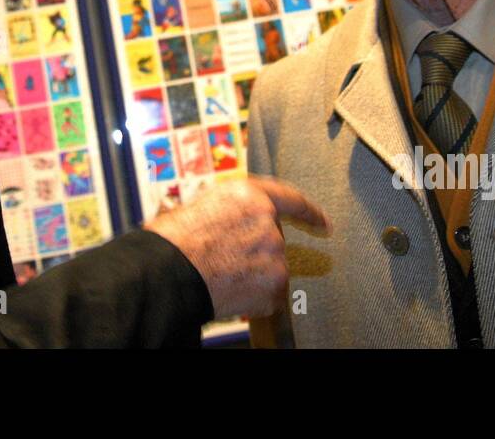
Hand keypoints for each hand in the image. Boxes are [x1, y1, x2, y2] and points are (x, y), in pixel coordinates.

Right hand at [145, 176, 330, 318]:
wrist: (170, 272)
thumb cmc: (174, 241)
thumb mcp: (199, 206)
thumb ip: (228, 211)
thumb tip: (230, 222)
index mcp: (248, 196)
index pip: (290, 199)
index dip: (309, 212)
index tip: (324, 223)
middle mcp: (268, 222)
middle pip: (274, 240)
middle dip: (257, 252)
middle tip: (227, 260)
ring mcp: (274, 254)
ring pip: (272, 269)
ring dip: (254, 275)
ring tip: (222, 276)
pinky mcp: (275, 284)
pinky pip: (270, 295)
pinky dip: (255, 298)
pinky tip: (230, 292)